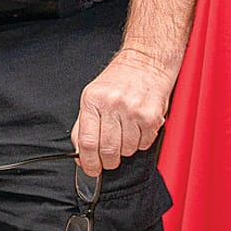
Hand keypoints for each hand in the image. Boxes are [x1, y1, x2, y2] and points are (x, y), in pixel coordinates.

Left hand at [70, 47, 174, 176]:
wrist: (145, 61)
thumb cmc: (118, 79)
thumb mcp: (92, 95)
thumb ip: (83, 124)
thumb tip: (79, 153)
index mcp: (92, 100)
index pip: (86, 141)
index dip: (88, 162)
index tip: (90, 169)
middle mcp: (111, 105)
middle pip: (107, 150)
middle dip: (107, 162)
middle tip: (108, 160)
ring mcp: (132, 111)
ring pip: (127, 151)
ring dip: (125, 150)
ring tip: (125, 132)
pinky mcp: (151, 117)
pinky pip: (144, 145)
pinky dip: (140, 142)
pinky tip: (138, 127)